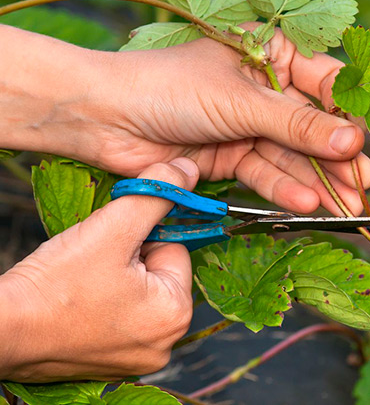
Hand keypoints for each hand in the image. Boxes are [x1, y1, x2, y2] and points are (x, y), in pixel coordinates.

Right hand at [0, 158, 198, 381]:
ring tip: (82, 282)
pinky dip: (101, 301)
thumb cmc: (56, 284)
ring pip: (137, 291)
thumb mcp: (113, 228)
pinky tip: (76, 301)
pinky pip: (118, 314)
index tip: (109, 247)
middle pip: (158, 272)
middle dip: (129, 258)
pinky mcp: (110, 362)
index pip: (175, 250)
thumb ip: (155, 193)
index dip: (141, 238)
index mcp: (175, 314)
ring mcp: (137, 358)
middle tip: (93, 264)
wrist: (1, 330)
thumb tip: (188, 170)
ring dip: (114, 277)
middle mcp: (165, 344)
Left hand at [93, 25, 369, 214]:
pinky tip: (306, 203)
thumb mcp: (243, 102)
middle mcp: (264, 89)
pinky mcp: (231, 155)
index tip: (368, 139)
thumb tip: (353, 142)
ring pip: (291, 155)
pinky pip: (265, 173)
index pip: (324, 81)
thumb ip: (298, 126)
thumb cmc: (170, 87)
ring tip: (344, 205)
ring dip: (316, 180)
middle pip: (312, 125)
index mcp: (270, 54)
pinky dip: (284, 189)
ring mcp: (247, 125)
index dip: (348, 111)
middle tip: (363, 184)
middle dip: (336, 157)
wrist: (103, 118)